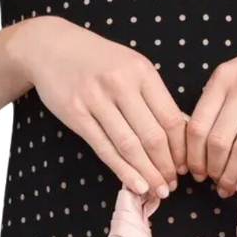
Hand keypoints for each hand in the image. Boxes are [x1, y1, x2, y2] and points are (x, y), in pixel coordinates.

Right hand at [6, 16, 187, 198]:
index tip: (185, 167)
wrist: (51, 46)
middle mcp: (121, 83)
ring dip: (147, 174)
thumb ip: (153, 97)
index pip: (171, 118)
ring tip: (158, 191)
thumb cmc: (99, 61)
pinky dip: (123, 171)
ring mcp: (96, 99)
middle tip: (172, 185)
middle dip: (166, 167)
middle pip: (152, 136)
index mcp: (142, 71)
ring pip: (129, 146)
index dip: (180, 149)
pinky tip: (136, 185)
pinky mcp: (76, 114)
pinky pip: (105, 149)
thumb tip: (179, 135)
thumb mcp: (132, 67)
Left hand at [185, 27, 236, 196]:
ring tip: (227, 188)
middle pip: (218, 141)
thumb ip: (215, 103)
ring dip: (231, 176)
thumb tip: (196, 147)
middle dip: (211, 169)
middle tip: (212, 182)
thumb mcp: (233, 75)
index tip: (194, 172)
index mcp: (222, 79)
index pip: (197, 125)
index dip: (193, 156)